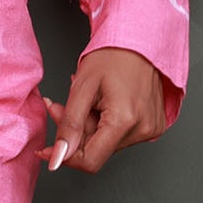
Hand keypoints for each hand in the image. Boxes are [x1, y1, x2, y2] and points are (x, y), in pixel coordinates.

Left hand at [36, 47, 167, 174]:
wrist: (139, 41)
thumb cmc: (112, 56)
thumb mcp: (82, 87)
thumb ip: (69, 125)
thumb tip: (59, 157)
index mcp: (125, 120)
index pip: (90, 161)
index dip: (65, 156)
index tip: (48, 149)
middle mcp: (143, 130)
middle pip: (97, 151)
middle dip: (74, 134)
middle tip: (61, 108)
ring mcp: (151, 130)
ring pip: (107, 144)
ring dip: (89, 127)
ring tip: (87, 101)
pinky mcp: (154, 127)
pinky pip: (120, 136)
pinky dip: (104, 124)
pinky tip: (101, 105)